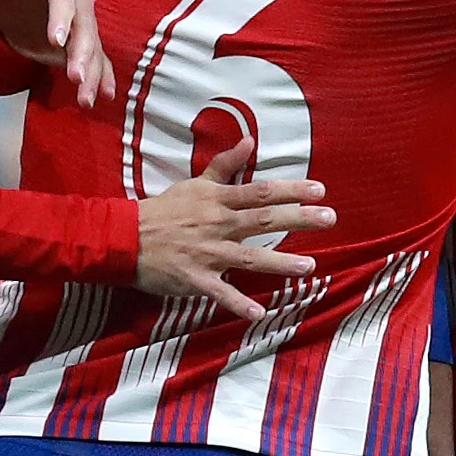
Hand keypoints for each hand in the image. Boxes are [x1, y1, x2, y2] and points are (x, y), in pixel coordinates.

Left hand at [0, 0, 108, 107]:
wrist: (8, 5)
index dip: (62, 18)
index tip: (57, 42)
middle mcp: (74, 0)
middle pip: (85, 26)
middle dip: (82, 53)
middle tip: (75, 77)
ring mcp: (79, 25)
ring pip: (93, 48)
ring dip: (93, 73)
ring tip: (86, 99)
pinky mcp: (79, 46)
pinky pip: (96, 61)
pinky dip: (102, 78)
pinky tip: (104, 95)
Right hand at [137, 138, 333, 319]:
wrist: (125, 237)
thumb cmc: (163, 211)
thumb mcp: (195, 183)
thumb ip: (225, 166)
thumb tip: (250, 142)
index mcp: (217, 200)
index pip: (260, 192)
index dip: (291, 189)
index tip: (319, 189)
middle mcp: (217, 224)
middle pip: (263, 219)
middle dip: (299, 218)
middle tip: (330, 218)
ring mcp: (207, 253)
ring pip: (249, 257)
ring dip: (280, 262)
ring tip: (309, 266)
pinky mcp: (196, 278)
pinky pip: (220, 293)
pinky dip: (239, 304)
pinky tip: (260, 313)